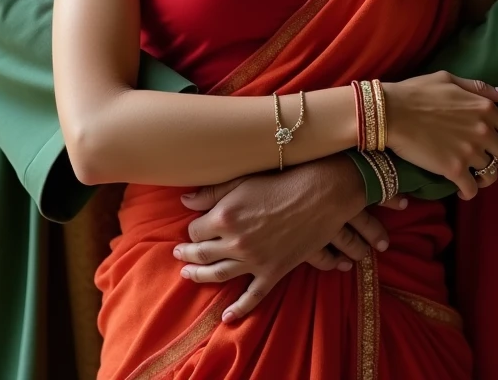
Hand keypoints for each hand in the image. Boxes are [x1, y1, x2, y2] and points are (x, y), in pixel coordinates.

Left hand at [174, 155, 403, 321]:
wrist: (319, 195)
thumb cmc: (280, 182)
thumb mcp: (242, 181)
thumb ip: (212, 192)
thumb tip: (185, 202)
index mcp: (225, 217)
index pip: (196, 230)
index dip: (192, 230)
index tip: (193, 228)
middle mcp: (235, 242)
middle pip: (202, 253)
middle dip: (187, 254)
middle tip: (179, 254)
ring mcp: (254, 260)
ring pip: (219, 274)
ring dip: (200, 276)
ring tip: (188, 274)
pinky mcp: (273, 272)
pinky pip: (253, 296)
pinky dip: (239, 308)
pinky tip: (226, 316)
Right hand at [384, 72, 497, 199]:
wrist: (389, 112)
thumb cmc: (415, 92)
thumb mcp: (449, 80)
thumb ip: (479, 88)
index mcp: (485, 108)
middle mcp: (483, 131)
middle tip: (485, 161)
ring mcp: (469, 151)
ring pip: (491, 175)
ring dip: (483, 177)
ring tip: (473, 176)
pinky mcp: (454, 169)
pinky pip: (472, 190)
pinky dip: (469, 192)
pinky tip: (462, 189)